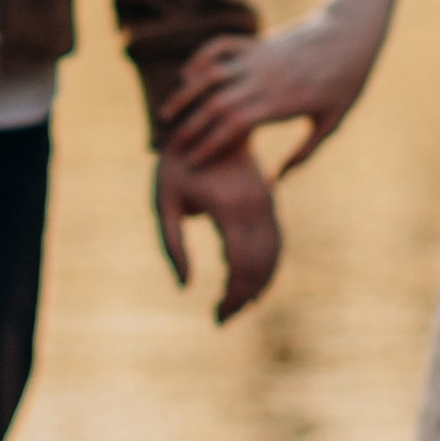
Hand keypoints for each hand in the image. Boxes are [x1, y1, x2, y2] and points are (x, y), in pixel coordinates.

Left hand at [154, 138, 281, 321]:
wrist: (205, 121)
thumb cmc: (175, 165)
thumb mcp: (163, 203)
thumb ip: (172, 245)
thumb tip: (185, 286)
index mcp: (230, 209)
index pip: (241, 267)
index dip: (232, 298)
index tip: (215, 317)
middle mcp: (256, 208)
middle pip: (262, 266)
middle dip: (245, 298)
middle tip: (221, 319)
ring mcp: (267, 203)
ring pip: (274, 255)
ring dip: (259, 286)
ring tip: (235, 307)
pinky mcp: (269, 201)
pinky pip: (276, 241)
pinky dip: (267, 267)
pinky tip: (250, 284)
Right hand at [160, 5, 384, 174]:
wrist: (352, 36)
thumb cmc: (345, 84)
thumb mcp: (329, 124)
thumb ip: (304, 154)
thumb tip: (277, 179)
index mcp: (279, 103)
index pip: (233, 126)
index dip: (208, 144)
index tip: (190, 161)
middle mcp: (262, 79)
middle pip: (215, 104)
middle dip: (189, 126)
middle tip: (170, 146)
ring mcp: (256, 58)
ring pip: (210, 75)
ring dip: (185, 93)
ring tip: (167, 113)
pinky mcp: (256, 42)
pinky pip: (219, 46)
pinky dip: (199, 59)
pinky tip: (187, 76)